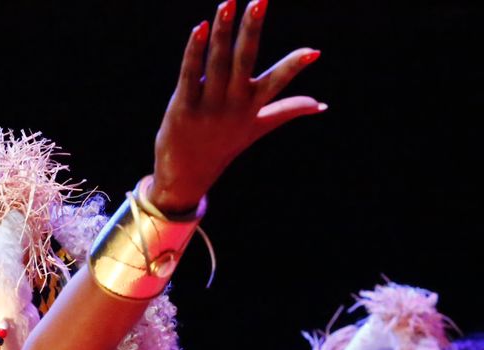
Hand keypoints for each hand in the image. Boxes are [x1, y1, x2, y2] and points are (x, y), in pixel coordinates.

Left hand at [148, 0, 322, 212]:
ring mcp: (207, 106)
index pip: (277, 82)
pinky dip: (194, 51)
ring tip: (229, 2)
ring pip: (217, 62)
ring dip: (223, 31)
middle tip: (259, 1)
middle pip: (244, 60)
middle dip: (252, 30)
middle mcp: (232, 104)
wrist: (185, 176)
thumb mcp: (257, 128)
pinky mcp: (182, 107)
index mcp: (252, 106)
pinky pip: (189, 74)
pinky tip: (201, 28)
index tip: (313, 52)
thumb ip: (288, 111)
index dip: (294, 67)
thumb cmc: (223, 146)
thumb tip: (322, 105)